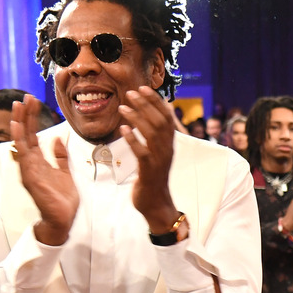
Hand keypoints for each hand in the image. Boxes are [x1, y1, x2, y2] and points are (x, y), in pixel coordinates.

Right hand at [11, 95, 78, 244]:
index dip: (33, 118)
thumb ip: (61, 157)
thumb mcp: (65, 172)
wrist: (63, 219)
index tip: (33, 101)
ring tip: (18, 105)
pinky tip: (16, 126)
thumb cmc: (62, 199)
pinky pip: (22, 155)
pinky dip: (18, 140)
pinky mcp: (30, 177)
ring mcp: (28, 170)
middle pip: (25, 134)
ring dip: (19, 122)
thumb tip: (59, 139)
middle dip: (24, 115)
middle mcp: (31, 164)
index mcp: (39, 162)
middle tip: (25, 97)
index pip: (33, 135)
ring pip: (21, 141)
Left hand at [119, 86, 177, 231]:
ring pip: (151, 133)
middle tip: (131, 92)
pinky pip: (142, 152)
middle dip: (146, 104)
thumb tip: (148, 119)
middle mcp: (167, 149)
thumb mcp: (156, 155)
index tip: (144, 88)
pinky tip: (122, 129)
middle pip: (160, 121)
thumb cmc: (152, 178)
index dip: (156, 101)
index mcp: (169, 144)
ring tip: (123, 107)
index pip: (166, 117)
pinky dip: (133, 139)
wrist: (156, 204)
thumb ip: (154, 138)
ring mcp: (159, 160)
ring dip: (137, 117)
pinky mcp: (149, 171)